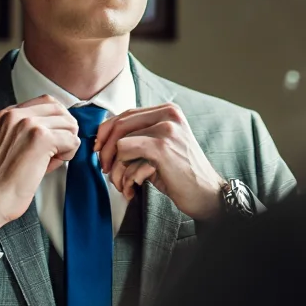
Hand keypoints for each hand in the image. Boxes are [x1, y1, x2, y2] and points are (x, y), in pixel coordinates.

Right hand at [0, 95, 80, 236]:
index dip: (56, 121)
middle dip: (65, 131)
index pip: (47, 102)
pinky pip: (72, 140)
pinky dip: (69, 154)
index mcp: (7, 114)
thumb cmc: (4, 178)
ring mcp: (28, 124)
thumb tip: (63, 125)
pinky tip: (53, 163)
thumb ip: (31, 129)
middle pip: (61, 110)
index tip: (52, 139)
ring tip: (52, 158)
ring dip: (67, 143)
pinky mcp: (41, 138)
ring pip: (69, 124)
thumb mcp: (11, 142)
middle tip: (55, 151)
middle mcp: (16, 114)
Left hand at [94, 103, 224, 219]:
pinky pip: (125, 154)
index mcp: (169, 111)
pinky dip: (124, 175)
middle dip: (105, 150)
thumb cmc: (182, 174)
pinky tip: (132, 189)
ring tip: (122, 185)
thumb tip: (103, 139)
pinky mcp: (162, 147)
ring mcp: (166, 129)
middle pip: (119, 125)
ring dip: (115, 169)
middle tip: (105, 169)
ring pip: (120, 142)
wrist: (207, 194)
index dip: (107, 132)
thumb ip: (140, 136)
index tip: (99, 150)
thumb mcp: (162, 147)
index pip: (126, 114)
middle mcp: (169, 114)